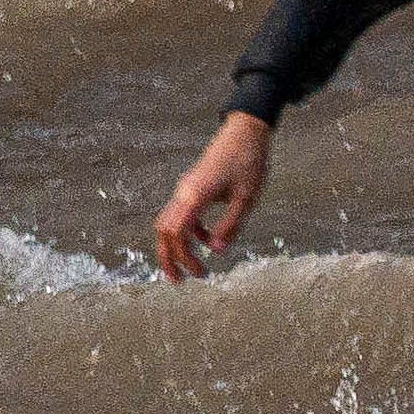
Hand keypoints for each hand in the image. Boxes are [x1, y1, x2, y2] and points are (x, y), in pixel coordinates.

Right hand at [153, 113, 272, 281]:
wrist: (246, 132)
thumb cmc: (249, 162)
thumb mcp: (246, 198)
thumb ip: (230, 225)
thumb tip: (216, 251)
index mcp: (193, 196)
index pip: (176, 234)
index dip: (182, 258)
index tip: (198, 274)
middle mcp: (183, 193)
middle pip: (164, 231)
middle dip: (170, 258)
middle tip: (180, 281)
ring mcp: (186, 189)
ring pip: (170, 223)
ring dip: (178, 246)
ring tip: (192, 267)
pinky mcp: (192, 187)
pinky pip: (183, 214)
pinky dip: (190, 231)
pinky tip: (207, 240)